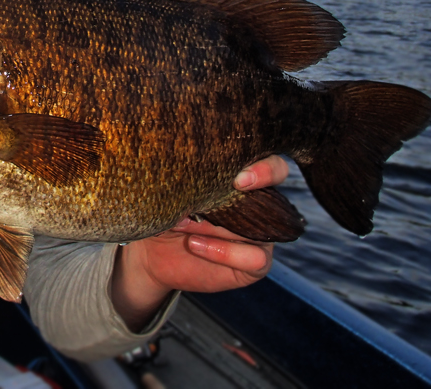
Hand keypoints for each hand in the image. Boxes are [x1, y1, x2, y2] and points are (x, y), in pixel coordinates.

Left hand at [110, 155, 288, 330]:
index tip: (239, 176)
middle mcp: (258, 205)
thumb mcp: (173, 192)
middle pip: (276, 190)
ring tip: (182, 223)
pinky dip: (224, 252)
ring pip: (260, 226)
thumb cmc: (166, 212)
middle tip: (235, 185)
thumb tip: (183, 169)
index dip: (266, 168)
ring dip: (221, 225)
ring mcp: (260, 234)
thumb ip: (187, 179)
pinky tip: (195, 245)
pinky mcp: (255, 263)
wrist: (154, 253)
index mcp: (242, 179)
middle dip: (260, 182)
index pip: (273, 166)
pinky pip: (255, 257)